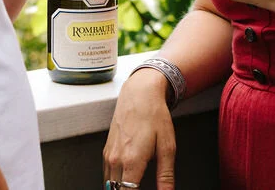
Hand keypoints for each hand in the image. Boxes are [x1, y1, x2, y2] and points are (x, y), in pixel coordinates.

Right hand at [104, 70, 176, 189]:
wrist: (139, 94)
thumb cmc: (155, 116)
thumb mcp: (167, 146)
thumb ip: (166, 175)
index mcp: (132, 161)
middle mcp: (116, 161)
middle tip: (142, 186)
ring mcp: (108, 156)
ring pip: (109, 185)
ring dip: (121, 189)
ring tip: (136, 185)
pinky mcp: (106, 152)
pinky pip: (107, 175)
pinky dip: (115, 182)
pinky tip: (127, 179)